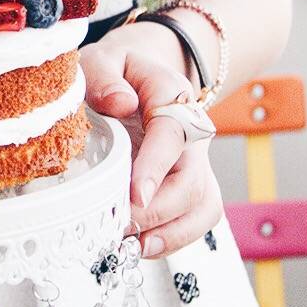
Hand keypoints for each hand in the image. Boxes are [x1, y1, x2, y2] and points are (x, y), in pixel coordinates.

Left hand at [81, 22, 222, 257]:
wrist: (138, 74)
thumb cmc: (116, 71)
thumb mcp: (103, 59)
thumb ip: (105, 77)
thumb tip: (119, 102)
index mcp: (172, 97)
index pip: (171, 135)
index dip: (155, 167)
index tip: (134, 195)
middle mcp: (193, 132)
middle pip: (191, 180)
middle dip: (157, 211)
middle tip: (117, 225)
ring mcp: (196, 162)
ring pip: (203, 206)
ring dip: (171, 233)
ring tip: (133, 246)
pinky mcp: (191, 184)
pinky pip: (196, 218)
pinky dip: (173, 238)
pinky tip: (142, 245)